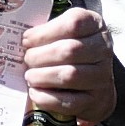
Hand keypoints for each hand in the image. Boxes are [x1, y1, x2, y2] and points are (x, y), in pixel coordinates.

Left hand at [21, 6, 115, 123]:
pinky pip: (69, 101)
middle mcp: (103, 50)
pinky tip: (35, 92)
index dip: (45, 32)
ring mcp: (102, 77)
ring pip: (69, 75)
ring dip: (42, 76)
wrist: (97, 86)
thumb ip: (48, 31)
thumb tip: (21, 39)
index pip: (73, 23)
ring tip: (30, 76)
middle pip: (70, 50)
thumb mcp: (67, 33)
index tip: (27, 39)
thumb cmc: (74, 54)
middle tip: (26, 59)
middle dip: (40, 56)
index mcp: (94, 26)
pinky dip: (47, 98)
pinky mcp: (95, 101)